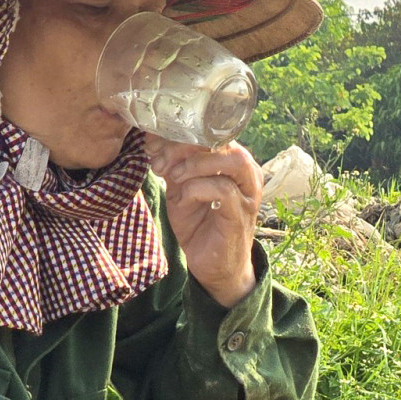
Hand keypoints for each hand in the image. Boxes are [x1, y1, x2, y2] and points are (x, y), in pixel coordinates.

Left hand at [144, 135, 261, 307]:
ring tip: (174, 177)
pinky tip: (181, 199)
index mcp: (233, 162)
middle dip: (187, 147)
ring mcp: (247, 194)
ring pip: (231, 160)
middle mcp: (247, 174)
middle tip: (162, 162)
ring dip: (196, 165)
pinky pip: (223, 190)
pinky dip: (196, 189)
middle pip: (224, 142)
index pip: (212, 133)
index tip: (153, 146)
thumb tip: (153, 141)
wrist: (212, 265)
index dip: (180, 134)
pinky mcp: (240, 215)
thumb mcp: (180, 188)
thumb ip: (174, 165)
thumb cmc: (199, 224)